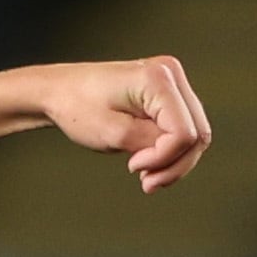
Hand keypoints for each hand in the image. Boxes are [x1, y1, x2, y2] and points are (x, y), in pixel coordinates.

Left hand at [44, 56, 211, 193]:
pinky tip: (148, 162)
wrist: (59, 91)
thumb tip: (177, 152)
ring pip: (195, 134)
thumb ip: (150, 144)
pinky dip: (169, 151)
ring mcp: (172, 82)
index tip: (132, 166)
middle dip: (174, 164)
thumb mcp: (112, 133)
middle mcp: (171, 74)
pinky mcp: (168, 94)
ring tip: (145, 176)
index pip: (184, 132)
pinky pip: (183, 129)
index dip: (163, 158)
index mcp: (158, 78)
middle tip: (146, 182)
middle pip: (198, 134)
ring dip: (174, 162)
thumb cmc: (77, 107)